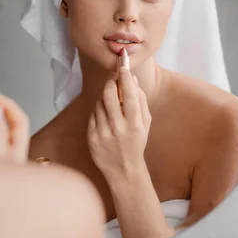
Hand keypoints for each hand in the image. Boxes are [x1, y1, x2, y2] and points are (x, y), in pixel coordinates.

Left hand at [87, 67, 151, 183]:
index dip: (125, 78)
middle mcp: (118, 129)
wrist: (124, 171)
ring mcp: (103, 134)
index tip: (123, 67)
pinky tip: (105, 121)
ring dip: (104, 100)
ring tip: (111, 109)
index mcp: (135, 125)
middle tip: (113, 84)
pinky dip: (98, 113)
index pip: (130, 96)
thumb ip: (140, 101)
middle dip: (110, 84)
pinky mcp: (91, 138)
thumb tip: (132, 79)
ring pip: (99, 103)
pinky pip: (92, 115)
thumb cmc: (136, 143)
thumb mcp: (145, 124)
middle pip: (108, 94)